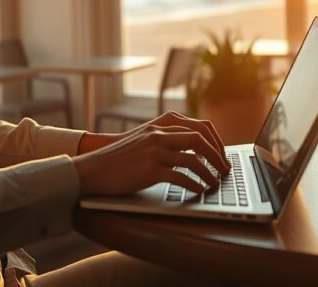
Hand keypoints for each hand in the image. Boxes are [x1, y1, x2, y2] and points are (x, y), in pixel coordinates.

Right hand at [72, 112, 229, 196]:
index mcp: (159, 127)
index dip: (215, 142)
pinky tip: (199, 191)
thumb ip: (164, 141)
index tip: (221, 155)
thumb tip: (191, 152)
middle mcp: (158, 135)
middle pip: (199, 140)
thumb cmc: (117, 159)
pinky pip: (181, 177)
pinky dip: (194, 185)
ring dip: (209, 173)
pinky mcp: (149, 170)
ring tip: (214, 183)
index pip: (198, 127)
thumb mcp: (143, 142)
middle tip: (225, 169)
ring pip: (194, 159)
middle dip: (217, 155)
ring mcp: (154, 152)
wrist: (92, 168)